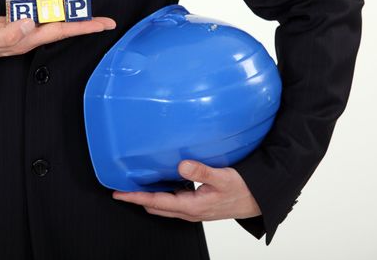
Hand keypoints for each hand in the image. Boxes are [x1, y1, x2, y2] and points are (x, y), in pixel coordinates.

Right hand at [0, 15, 115, 62]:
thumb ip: (7, 32)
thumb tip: (29, 23)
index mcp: (25, 40)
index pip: (61, 32)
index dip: (84, 27)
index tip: (103, 25)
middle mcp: (27, 37)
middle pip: (62, 28)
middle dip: (85, 24)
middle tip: (107, 21)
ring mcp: (21, 31)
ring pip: (51, 22)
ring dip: (70, 17)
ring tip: (90, 14)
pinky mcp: (13, 24)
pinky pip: (37, 17)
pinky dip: (50, 12)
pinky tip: (58, 10)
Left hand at [112, 160, 260, 221]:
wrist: (256, 201)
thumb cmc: (243, 190)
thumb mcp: (224, 177)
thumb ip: (202, 171)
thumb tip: (182, 165)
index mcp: (192, 206)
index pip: (157, 201)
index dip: (135, 197)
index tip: (120, 193)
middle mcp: (189, 211)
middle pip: (155, 206)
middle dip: (137, 198)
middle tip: (121, 188)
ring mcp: (192, 210)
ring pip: (163, 205)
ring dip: (148, 196)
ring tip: (136, 184)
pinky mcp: (196, 206)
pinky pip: (172, 202)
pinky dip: (161, 194)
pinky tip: (161, 182)